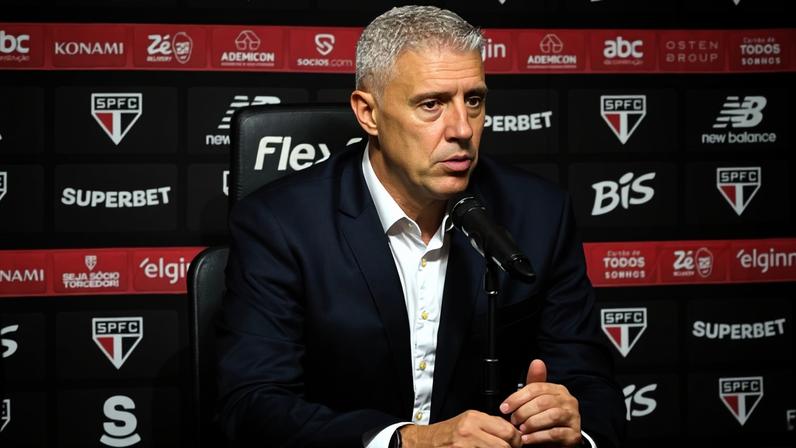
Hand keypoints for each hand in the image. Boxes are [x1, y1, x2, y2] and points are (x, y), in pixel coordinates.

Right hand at [400, 410, 521, 447]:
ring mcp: (464, 446)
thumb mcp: (468, 421)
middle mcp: (469, 431)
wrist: (425, 443)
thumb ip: (490, 424)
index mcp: (473, 418)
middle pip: (504, 446)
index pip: (507, 430)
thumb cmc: (447, 433)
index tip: (516, 443)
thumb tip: (511, 431)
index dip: (516, 440)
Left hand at [499, 359, 581, 446]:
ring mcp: (573, 417)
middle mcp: (568, 401)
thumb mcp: (538, 399)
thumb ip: (534, 383)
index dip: (517, 398)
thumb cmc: (546, 418)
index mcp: (558, 390)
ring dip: (532, 423)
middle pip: (543, 402)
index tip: (504, 407)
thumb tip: (536, 362)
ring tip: (521, 429)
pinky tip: (527, 439)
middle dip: (523, 412)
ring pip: (551, 416)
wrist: (560, 440)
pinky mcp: (574, 434)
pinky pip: (555, 433)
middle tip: (513, 420)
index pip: (536, 388)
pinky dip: (538, 437)